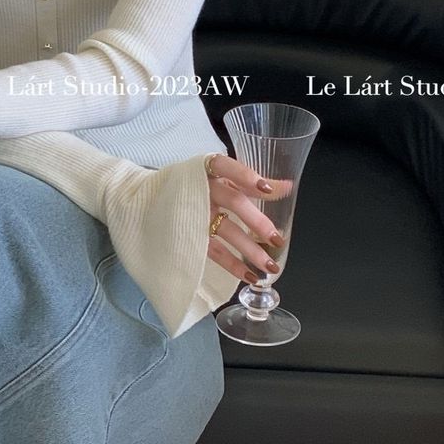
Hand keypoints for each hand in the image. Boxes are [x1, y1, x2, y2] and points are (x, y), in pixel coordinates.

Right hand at [204, 152, 292, 283]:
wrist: (156, 197)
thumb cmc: (198, 183)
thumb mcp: (220, 177)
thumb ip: (251, 181)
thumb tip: (287, 186)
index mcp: (209, 169)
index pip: (226, 166)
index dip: (246, 176)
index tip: (267, 188)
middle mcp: (202, 189)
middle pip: (233, 202)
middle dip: (257, 221)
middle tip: (277, 239)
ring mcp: (196, 213)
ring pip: (226, 230)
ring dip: (250, 250)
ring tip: (270, 267)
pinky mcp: (192, 234)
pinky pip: (214, 251)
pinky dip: (233, 265)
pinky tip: (251, 276)